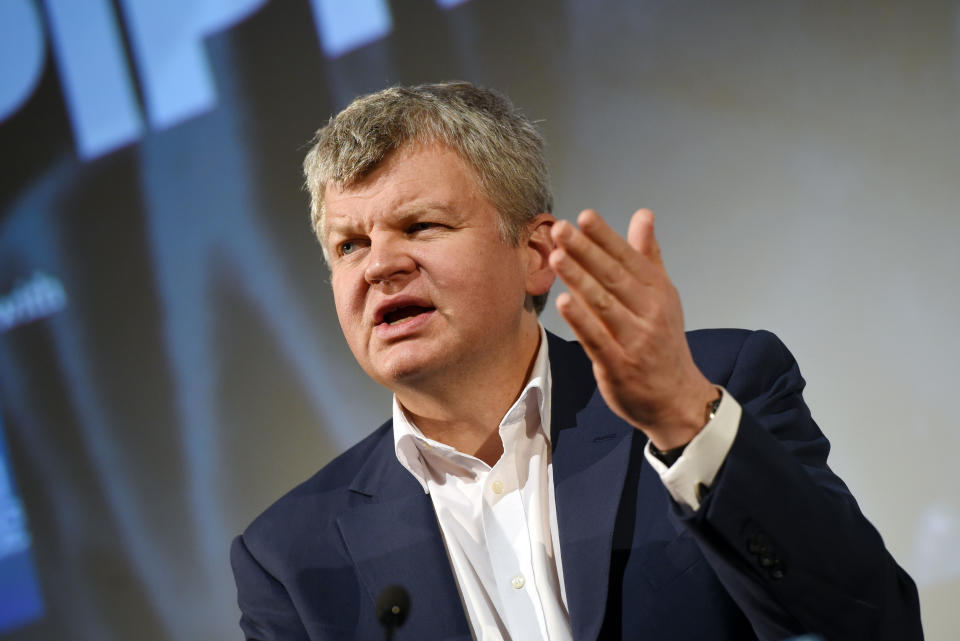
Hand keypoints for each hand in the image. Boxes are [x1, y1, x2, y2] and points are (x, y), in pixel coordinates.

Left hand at [549, 209, 716, 449]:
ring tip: (556, 257)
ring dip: (579, 279)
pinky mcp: (618, 365)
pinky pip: (596, 339)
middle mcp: (649, 313)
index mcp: (658, 292)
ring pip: (603, 304)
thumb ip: (648, 254)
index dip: (605, 236)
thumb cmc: (663, 341)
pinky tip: (561, 301)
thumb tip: (643, 214)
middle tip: (560, 228)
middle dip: (586, 250)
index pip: (629, 258)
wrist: (676, 399)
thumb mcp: (663, 295)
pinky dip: (580, 319)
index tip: (584, 215)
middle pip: (613, 276)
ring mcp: (634, 340)